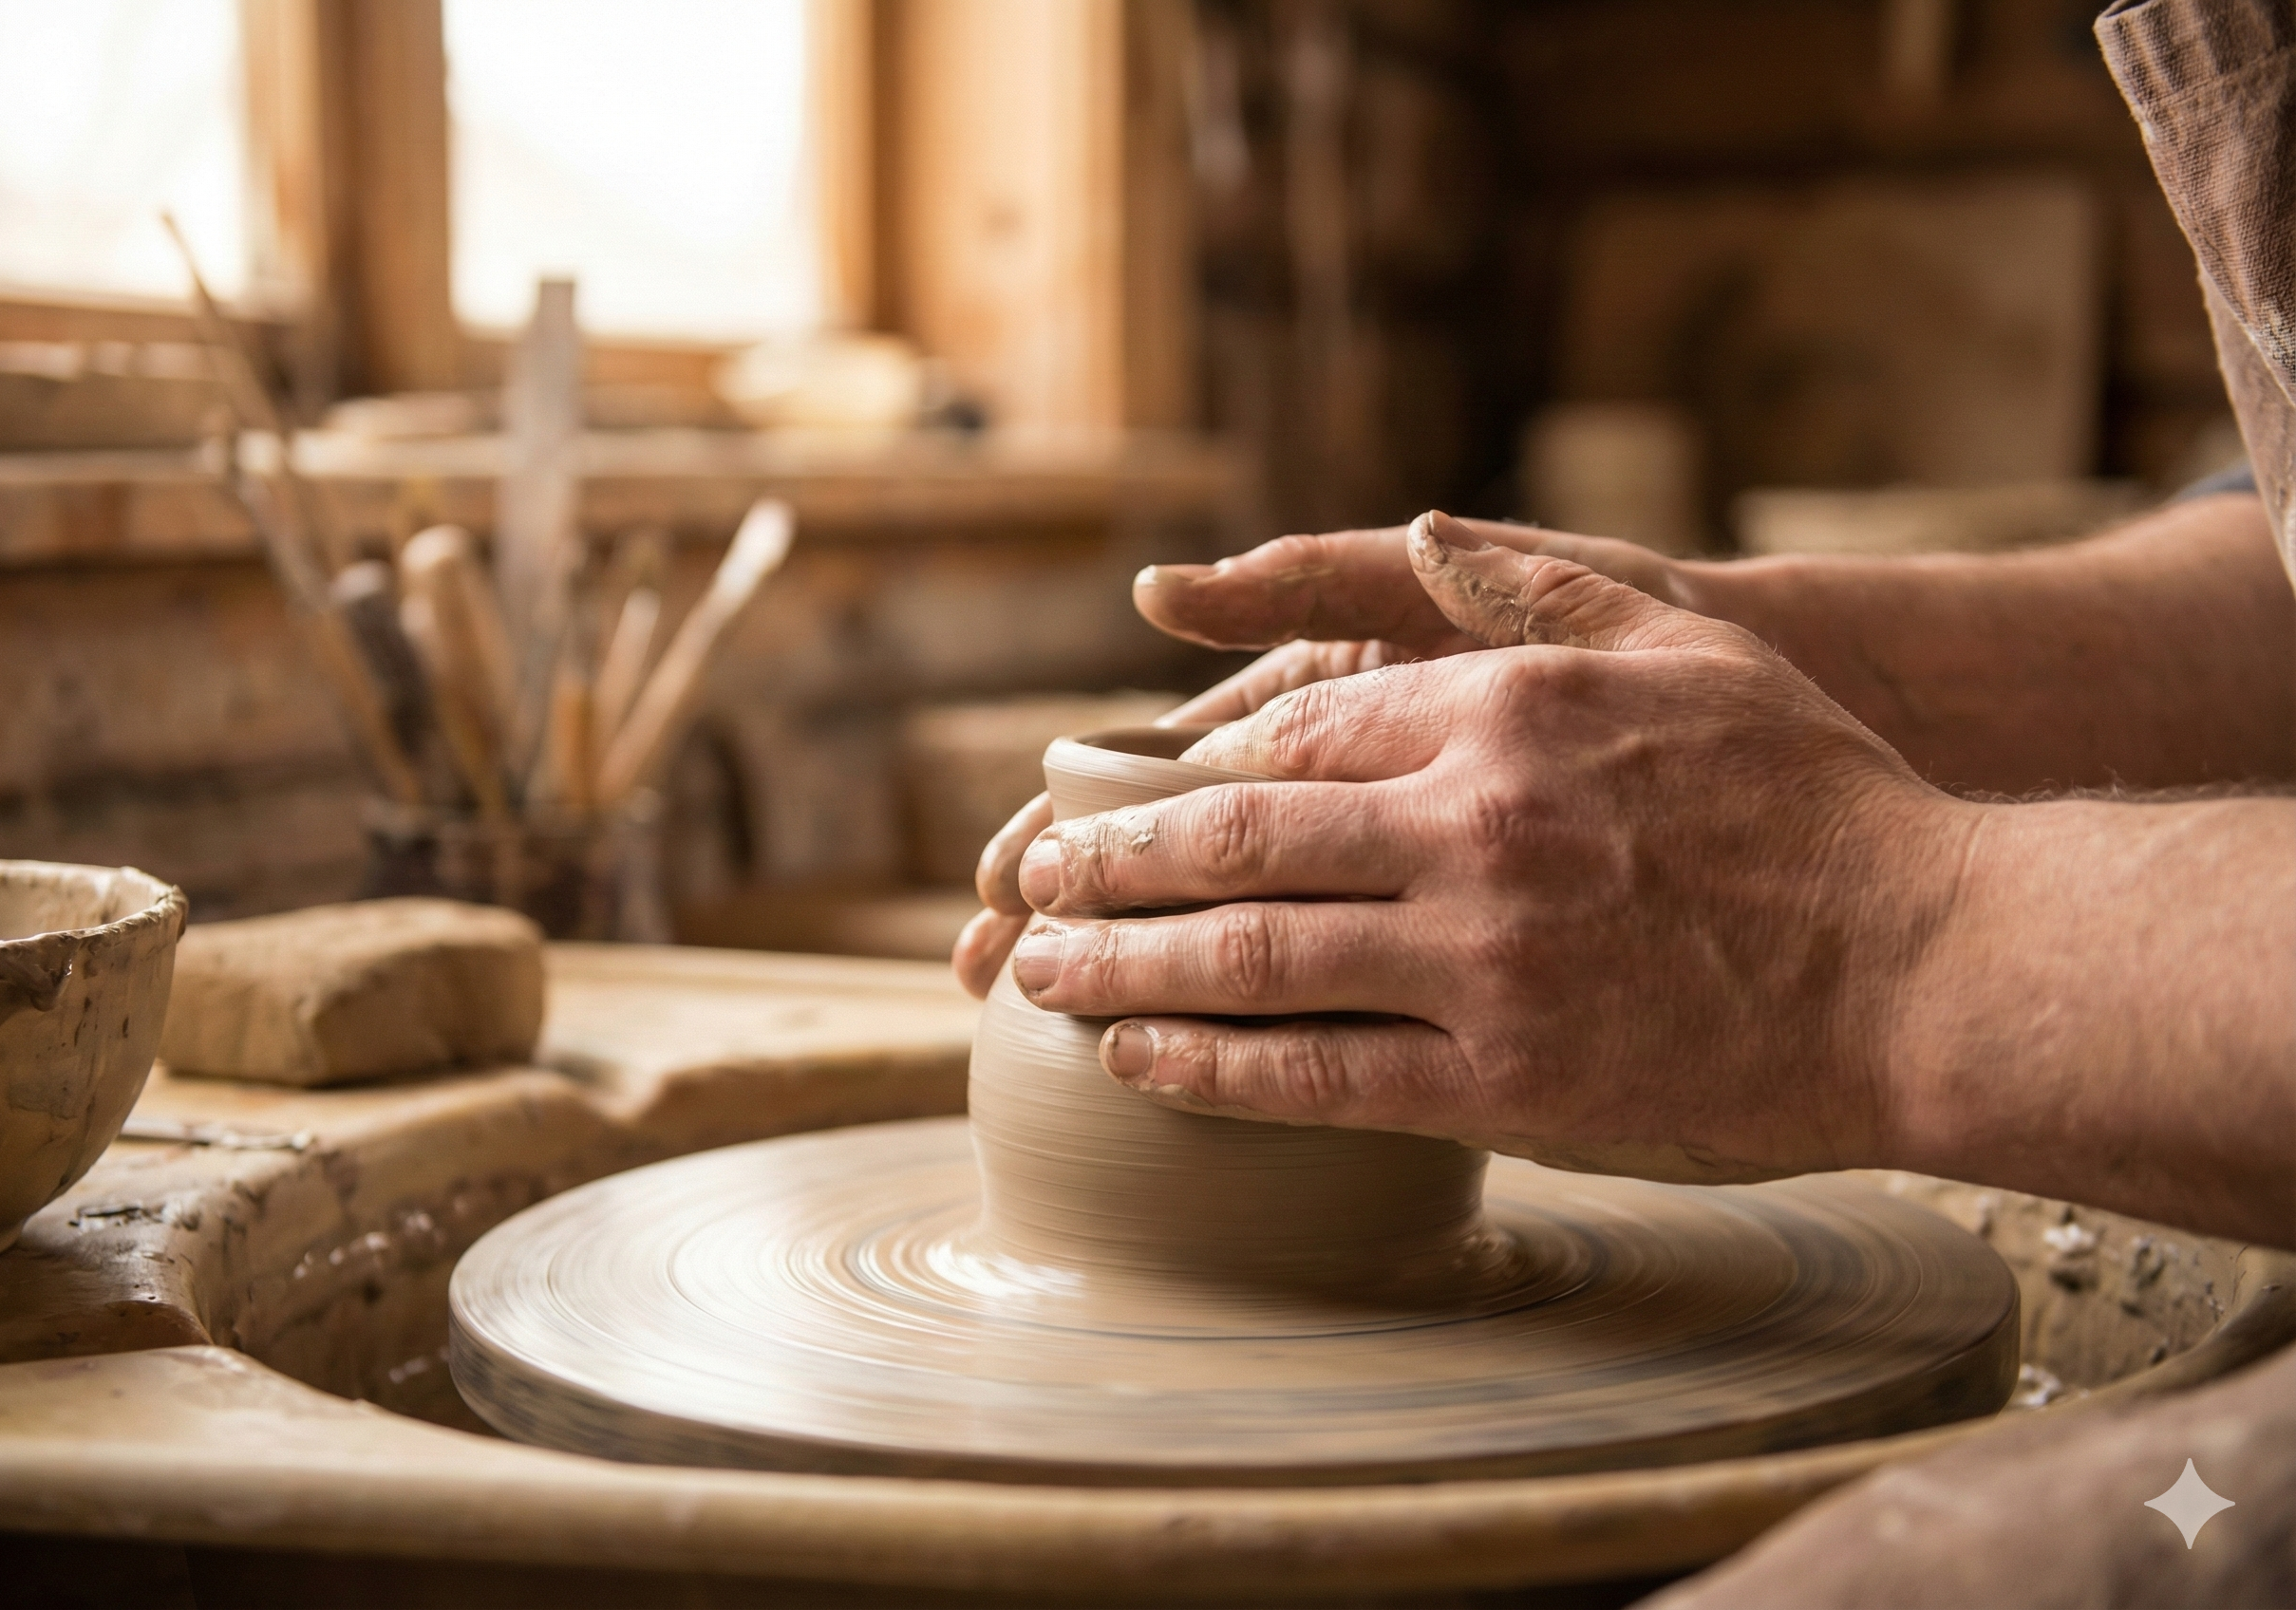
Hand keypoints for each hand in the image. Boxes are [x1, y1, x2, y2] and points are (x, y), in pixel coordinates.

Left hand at [1001, 512, 1970, 1183]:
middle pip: (1233, 841)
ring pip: (1251, 958)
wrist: (1927, 963)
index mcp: (1499, 710)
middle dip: (1107, 861)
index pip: (1288, 739)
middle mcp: (1470, 822)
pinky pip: (1319, 1074)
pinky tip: (1135, 1061)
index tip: (1118, 798)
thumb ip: (1532, 590)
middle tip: (1028, 877)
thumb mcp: (1682, 647)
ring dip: (1120, 962)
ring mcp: (1482, 955)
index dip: (1180, 777)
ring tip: (1034, 971)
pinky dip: (1211, 1067)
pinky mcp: (1507, 1076)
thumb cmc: (1814, 797)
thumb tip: (1414, 533)